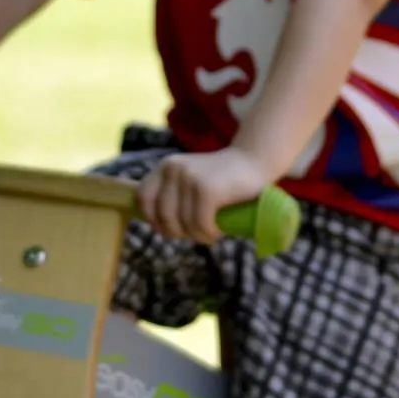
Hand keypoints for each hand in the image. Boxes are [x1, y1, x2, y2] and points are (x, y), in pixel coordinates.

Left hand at [137, 148, 271, 245]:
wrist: (255, 161)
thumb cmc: (222, 179)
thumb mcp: (189, 180)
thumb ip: (172, 195)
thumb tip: (155, 226)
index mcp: (166, 166)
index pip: (144, 198)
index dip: (154, 219)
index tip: (171, 229)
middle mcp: (174, 168)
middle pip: (164, 217)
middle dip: (180, 233)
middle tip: (198, 233)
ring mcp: (190, 177)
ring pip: (183, 224)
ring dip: (198, 236)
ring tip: (211, 232)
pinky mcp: (207, 189)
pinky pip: (200, 224)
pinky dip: (210, 234)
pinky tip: (219, 230)